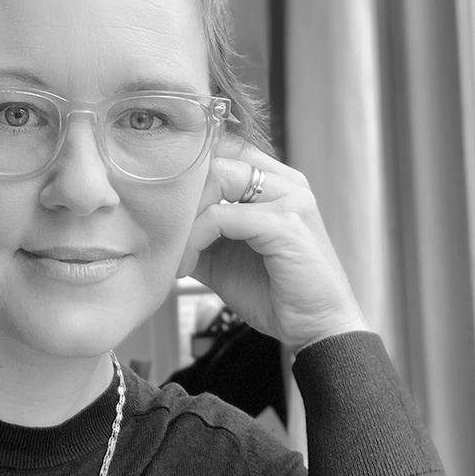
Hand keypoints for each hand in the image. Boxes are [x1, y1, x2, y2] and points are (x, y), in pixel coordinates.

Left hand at [178, 148, 368, 352]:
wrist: (316, 328)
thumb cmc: (275, 294)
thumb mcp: (223, 257)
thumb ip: (198, 232)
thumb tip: (158, 222)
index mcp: (277, 183)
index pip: (224, 147)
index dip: (188, 171)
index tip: (162, 208)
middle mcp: (287, 182)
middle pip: (217, 157)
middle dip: (181, 195)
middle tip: (163, 232)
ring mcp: (290, 199)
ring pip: (217, 178)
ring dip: (185, 217)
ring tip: (176, 254)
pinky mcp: (285, 224)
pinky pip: (220, 216)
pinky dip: (194, 240)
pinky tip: (187, 266)